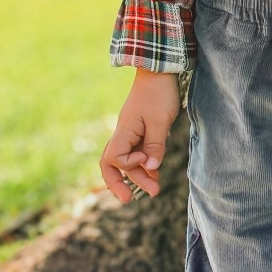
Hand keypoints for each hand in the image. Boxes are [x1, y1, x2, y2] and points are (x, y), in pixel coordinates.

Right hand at [100, 71, 181, 202]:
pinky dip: (143, 165)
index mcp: (124, 130)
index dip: (129, 165)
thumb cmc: (159, 93)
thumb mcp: (160, 120)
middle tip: (130, 201)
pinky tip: (154, 174)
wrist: (159, 70)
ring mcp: (130, 132)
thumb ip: (155, 145)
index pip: (114, 157)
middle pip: (111, 164)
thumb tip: (151, 168)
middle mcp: (123, 133)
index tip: (147, 159)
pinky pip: (136, 152)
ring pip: (126, 160)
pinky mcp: (139, 130)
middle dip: (119, 183)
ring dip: (138, 176)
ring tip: (154, 191)